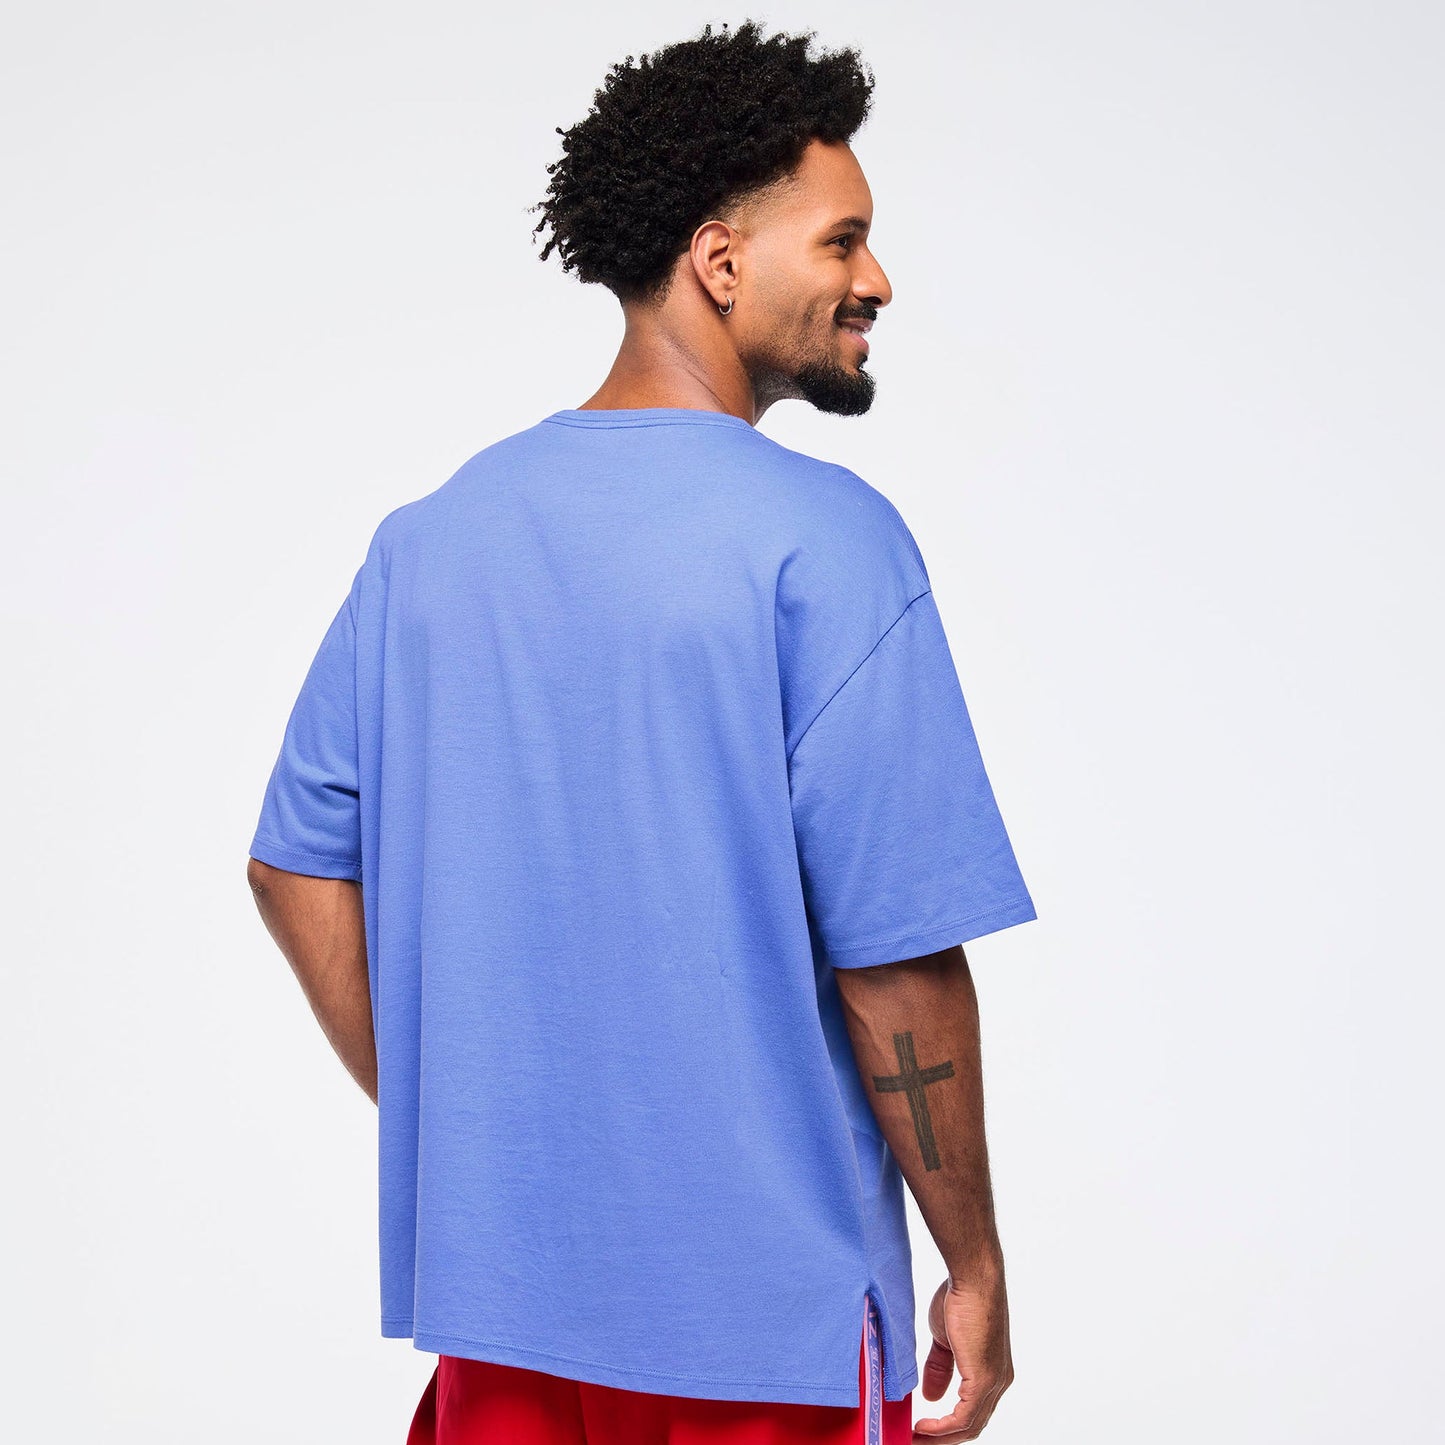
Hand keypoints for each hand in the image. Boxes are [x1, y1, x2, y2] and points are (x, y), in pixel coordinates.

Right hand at [912, 1265, 1013, 1441]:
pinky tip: (923, 1427)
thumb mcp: (946, 1340)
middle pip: (972, 1425)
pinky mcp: (984, 1379)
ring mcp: (994, 1382)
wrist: (972, 1279)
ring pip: (969, 1426)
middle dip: (942, 1437)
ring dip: (940, 1437)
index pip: (972, 1411)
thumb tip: (932, 1396)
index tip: (923, 1428)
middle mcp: (998, 1381)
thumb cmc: (962, 1298)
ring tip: (915, 1437)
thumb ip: (940, 1368)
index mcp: (992, 1372)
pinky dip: (942, 1428)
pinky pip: (964, 1418)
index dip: (948, 1425)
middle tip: (916, 1440)